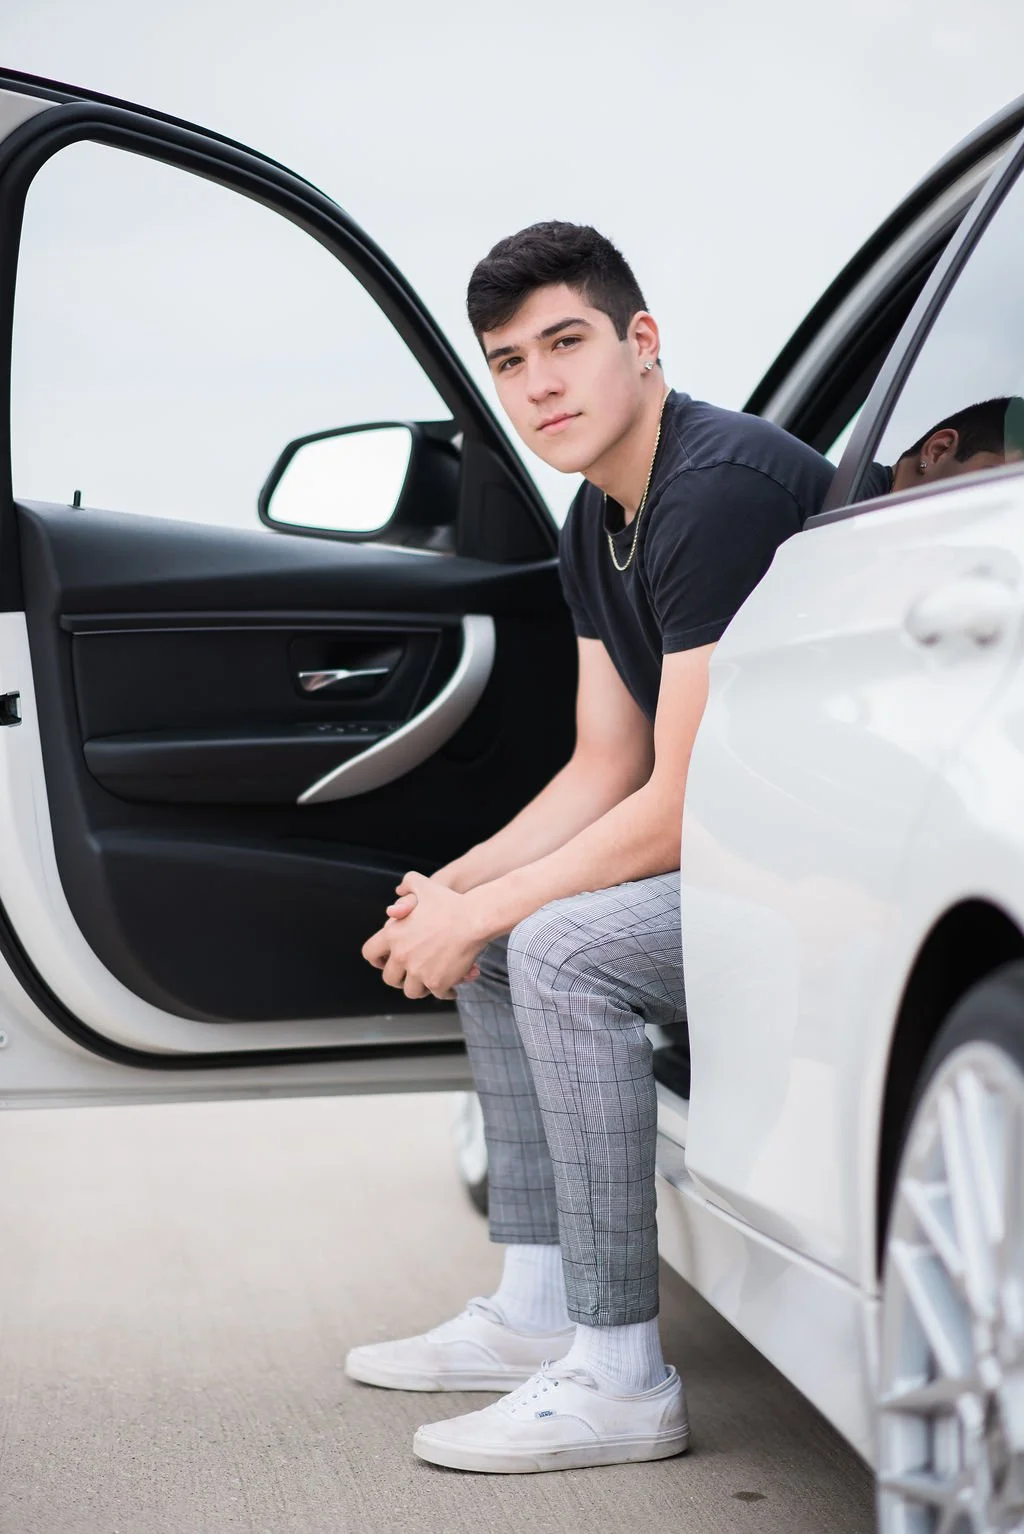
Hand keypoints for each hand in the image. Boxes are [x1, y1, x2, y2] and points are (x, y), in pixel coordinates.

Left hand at [376, 871, 488, 999]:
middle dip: (400, 978)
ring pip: (412, 991)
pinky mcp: (437, 983)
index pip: (370, 953)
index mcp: (393, 935)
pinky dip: (445, 992)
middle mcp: (401, 955)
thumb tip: (399, 890)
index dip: (377, 960)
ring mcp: (418, 972)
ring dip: (421, 988)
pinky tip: (452, 988)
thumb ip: (408, 883)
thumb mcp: (424, 886)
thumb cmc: (450, 902)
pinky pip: (437, 995)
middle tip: (411, 975)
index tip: (386, 962)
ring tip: (430, 983)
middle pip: (390, 979)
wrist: (473, 919)